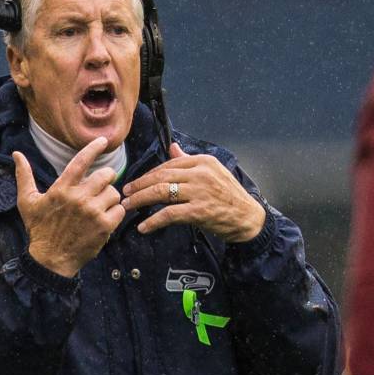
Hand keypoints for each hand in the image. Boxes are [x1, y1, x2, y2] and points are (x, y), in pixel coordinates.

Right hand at [14, 136, 124, 276]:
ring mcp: (93, 212)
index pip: (81, 161)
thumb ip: (24, 176)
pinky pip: (119, 210)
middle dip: (105, 179)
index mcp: (61, 189)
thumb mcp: (27, 202)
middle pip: (106, 174)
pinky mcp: (104, 226)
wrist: (50, 260)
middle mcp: (78, 198)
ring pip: (114, 193)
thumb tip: (16, 155)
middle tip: (99, 188)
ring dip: (109, 199)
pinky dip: (115, 214)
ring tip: (98, 208)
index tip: (103, 140)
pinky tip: (104, 219)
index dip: (94, 148)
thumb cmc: (39, 229)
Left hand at [119, 142, 265, 241]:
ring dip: (139, 200)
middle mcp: (200, 173)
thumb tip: (172, 147)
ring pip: (160, 192)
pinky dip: (153, 221)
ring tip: (127, 207)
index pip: (167, 165)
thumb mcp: (211, 172)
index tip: (136, 183)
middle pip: (160, 176)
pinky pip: (168, 214)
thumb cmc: (228, 196)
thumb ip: (189, 160)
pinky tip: (144, 227)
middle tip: (124, 194)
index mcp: (202, 161)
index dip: (148, 175)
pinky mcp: (199, 211)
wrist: (248, 218)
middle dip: (138, 185)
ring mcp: (200, 192)